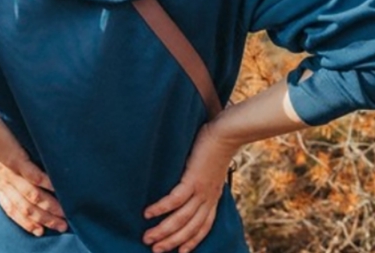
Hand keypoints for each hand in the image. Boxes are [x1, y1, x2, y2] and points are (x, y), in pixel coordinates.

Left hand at [0, 114, 67, 236]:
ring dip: (50, 207)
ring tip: (65, 213)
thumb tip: (17, 171)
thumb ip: (4, 170)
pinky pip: (34, 176)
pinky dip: (48, 184)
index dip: (27, 223)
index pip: (13, 210)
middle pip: (26, 209)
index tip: (40, 231)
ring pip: (32, 197)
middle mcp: (4, 183)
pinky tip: (59, 189)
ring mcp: (10, 173)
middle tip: (62, 226)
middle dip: (45, 220)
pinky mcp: (16, 159)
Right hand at [143, 122, 237, 252]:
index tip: (181, 251)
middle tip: (154, 250)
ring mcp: (201, 190)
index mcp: (213, 197)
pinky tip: (147, 214)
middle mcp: (208, 198)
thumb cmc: (216, 146)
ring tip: (147, 237)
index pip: (204, 226)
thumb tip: (191, 181)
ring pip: (181, 218)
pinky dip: (161, 208)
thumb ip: (203, 179)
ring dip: (163, 230)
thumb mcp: (211, 169)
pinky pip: (175, 200)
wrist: (226, 134)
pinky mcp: (193, 180)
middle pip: (190, 228)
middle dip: (172, 241)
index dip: (193, 240)